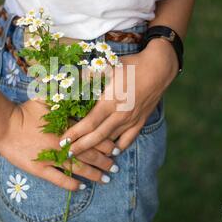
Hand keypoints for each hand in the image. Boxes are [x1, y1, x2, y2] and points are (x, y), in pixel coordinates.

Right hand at [0, 99, 116, 191]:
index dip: (106, 143)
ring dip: (94, 174)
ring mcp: (50, 158)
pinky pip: (58, 180)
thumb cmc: (25, 111)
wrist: (3, 126)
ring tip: (106, 179)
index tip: (116, 148)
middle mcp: (61, 144)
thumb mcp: (46, 98)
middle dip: (104, 161)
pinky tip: (82, 187)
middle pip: (88, 154)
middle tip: (115, 166)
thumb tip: (79, 82)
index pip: (91, 137)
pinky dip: (71, 184)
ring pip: (77, 169)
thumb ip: (63, 92)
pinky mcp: (39, 169)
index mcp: (65, 127)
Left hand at [61, 38, 177, 153]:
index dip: (74, 134)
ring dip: (97, 150)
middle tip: (67, 154)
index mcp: (110, 101)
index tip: (62, 141)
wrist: (159, 68)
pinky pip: (128, 140)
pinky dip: (118, 148)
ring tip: (84, 156)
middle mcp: (120, 114)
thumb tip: (68, 79)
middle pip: (97, 137)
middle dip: (81, 147)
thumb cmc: (131, 65)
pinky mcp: (140, 122)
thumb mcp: (108, 67)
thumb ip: (88, 75)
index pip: (88, 123)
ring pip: (112, 141)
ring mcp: (131, 120)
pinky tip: (111, 153)